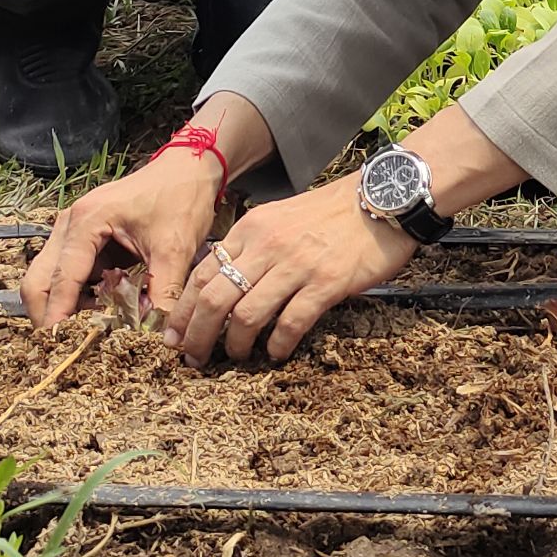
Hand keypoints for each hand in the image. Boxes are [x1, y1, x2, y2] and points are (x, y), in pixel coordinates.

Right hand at [21, 149, 225, 332]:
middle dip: (51, 316)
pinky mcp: (86, 240)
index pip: (60, 280)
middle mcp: (70, 225)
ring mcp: (74, 232)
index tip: (61, 350)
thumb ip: (162, 292)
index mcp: (86, 222)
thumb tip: (157, 335)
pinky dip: (82, 296)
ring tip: (99, 327)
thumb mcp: (176, 248)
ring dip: (69, 307)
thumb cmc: (182, 197)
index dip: (58, 318)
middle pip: (39, 281)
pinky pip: (72, 275)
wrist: (191, 167)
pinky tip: (107, 309)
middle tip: (73, 345)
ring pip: (52, 280)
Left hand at [163, 176, 417, 365]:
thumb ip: (252, 245)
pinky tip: (277, 353)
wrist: (382, 198)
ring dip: (236, 345)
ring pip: (247, 315)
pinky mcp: (326, 282)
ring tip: (238, 357)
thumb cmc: (331, 212)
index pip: (201, 274)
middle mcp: (268, 246)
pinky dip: (278, 345)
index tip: (174, 337)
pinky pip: (290, 324)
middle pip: (214, 299)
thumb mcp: (280, 218)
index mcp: (251, 229)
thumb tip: (223, 283)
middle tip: (195, 358)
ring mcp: (297, 264)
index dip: (182, 311)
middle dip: (197, 336)